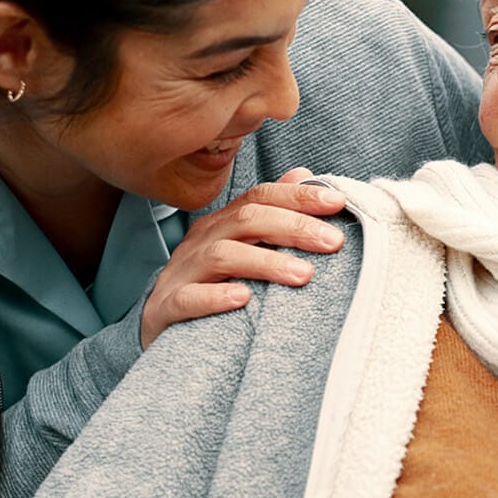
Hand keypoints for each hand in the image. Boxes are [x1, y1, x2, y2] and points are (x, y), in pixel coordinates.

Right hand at [139, 167, 347, 348]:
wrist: (159, 325)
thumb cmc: (211, 283)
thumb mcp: (243, 246)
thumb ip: (272, 211)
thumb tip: (304, 172)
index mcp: (223, 224)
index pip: (261, 197)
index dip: (299, 196)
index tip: (339, 202)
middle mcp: (202, 241)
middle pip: (247, 220)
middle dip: (294, 226)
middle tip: (334, 242)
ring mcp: (183, 272)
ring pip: (223, 256)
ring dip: (266, 263)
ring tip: (304, 275)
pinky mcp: (166, 307)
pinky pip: (188, 298)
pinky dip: (215, 297)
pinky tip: (242, 298)